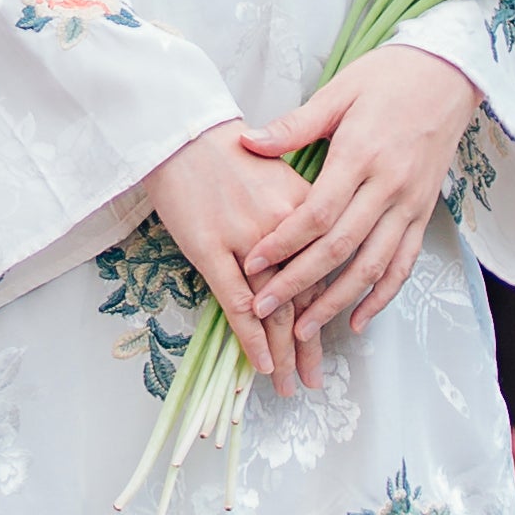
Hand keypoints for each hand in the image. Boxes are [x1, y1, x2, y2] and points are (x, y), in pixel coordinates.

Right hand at [141, 121, 310, 387]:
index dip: (327, 311)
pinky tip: (260, 365)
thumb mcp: (278, 174)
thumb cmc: (227, 150)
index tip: (332, 341)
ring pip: (275, 309)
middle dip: (309, 345)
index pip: (324, 271)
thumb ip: (297, 213)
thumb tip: (305, 254)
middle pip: (305, 297)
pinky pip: (237, 304)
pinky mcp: (211, 249)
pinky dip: (251, 338)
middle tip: (314, 380)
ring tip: (289, 385)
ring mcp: (248, 241)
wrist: (183, 129)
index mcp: (306, 208)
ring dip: (283, 353)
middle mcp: (284, 229)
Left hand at [235, 43, 476, 353]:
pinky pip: (405, 263)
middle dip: (300, 283)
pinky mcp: (424, 212)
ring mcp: (410, 203)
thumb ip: (295, 125)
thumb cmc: (388, 78)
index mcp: (361, 154)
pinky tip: (358, 318)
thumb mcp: (338, 91)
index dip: (283, 243)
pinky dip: (382, 295)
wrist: (448, 73)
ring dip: (338, 301)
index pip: (317, 213)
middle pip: (341, 247)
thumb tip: (248, 142)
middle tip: (265, 308)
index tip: (252, 265)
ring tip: (305, 328)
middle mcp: (389, 185)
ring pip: (373, 264)